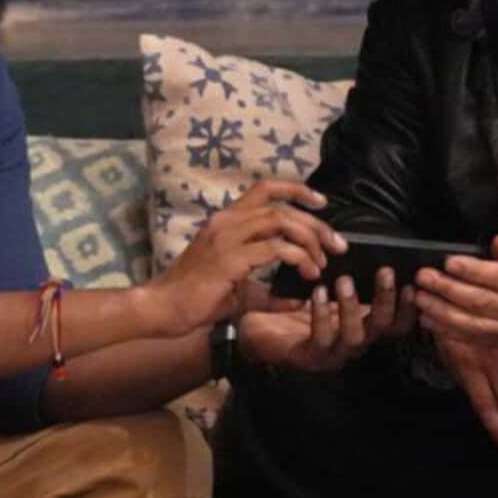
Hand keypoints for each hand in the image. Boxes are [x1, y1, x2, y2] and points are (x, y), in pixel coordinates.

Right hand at [145, 181, 342, 334]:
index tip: (321, 203)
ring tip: (323, 262)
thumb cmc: (195, 301)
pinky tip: (308, 273)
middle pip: (281, 206)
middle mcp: (226, 221)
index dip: (296, 189)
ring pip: (281, 221)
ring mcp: (227, 237)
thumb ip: (268, 294)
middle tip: (337, 244)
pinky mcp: (230, 258)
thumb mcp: (239, 294)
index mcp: (226, 221)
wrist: (161, 309)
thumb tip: (300, 299)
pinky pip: (276, 248)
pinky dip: (298, 258)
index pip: (264, 189)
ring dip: (309, 239)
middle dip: (315, 223)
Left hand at [238, 268, 416, 373]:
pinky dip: (322, 315)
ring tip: (344, 280)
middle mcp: (353, 342)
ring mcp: (333, 354)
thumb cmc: (292, 303)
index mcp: (362, 325)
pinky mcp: (309, 359)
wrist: (255, 325)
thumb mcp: (325, 286)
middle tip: (384, 271)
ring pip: (355, 336)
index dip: (408, 305)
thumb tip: (364, 248)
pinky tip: (318, 293)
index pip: (396, 322)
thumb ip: (346, 274)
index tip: (411, 279)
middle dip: (387, 299)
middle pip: (383, 328)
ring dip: (352, 307)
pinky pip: (322, 339)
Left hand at [413, 236, 497, 348]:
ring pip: (472, 324)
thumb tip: (493, 244)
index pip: (497, 277)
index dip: (470, 270)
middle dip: (446, 289)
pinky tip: (430, 321)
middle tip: (422, 278)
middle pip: (478, 301)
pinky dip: (449, 332)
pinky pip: (474, 339)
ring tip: (419, 299)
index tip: (447, 261)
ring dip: (441, 312)